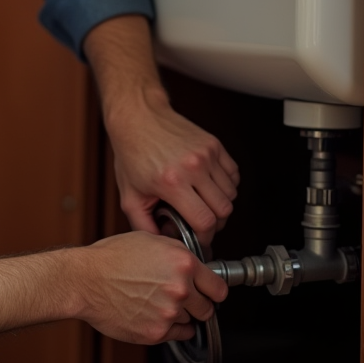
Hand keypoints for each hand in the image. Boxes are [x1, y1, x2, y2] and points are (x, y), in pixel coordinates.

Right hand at [76, 231, 227, 343]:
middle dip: (196, 303)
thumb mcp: (150, 240)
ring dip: (180, 315)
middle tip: (179, 297)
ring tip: (156, 302)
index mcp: (182, 263)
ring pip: (191, 321)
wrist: (85, 280)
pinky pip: (177, 335)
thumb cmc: (111, 258)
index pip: (218, 288)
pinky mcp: (156, 332)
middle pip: (207, 308)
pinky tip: (153, 313)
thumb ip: (178, 254)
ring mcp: (169, 313)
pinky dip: (169, 327)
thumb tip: (196, 265)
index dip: (212, 290)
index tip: (208, 292)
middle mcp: (180, 289)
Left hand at [80, 15, 238, 245]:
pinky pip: (234, 175)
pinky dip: (226, 186)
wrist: (138, 118)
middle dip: (214, 223)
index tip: (198, 237)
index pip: (205, 222)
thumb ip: (144, 226)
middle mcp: (192, 166)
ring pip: (231, 194)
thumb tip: (163, 244)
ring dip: (220, 204)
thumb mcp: (129, 196)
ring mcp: (206, 154)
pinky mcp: (214, 145)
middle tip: (200, 221)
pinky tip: (208, 186)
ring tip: (201, 202)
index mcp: (171, 181)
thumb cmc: (132, 153)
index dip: (204, 236)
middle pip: (223, 210)